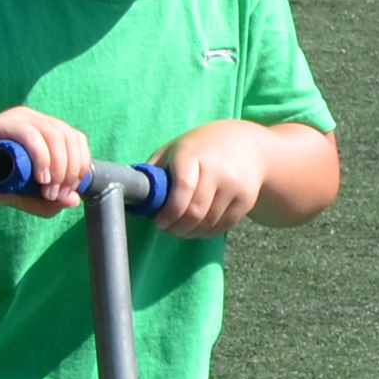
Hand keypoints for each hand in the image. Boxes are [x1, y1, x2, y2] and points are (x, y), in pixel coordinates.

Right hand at [0, 105, 88, 215]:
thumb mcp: (20, 195)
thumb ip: (46, 201)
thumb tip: (74, 200)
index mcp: (41, 129)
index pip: (75, 140)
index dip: (79, 167)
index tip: (66, 192)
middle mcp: (32, 119)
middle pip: (69, 138)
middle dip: (70, 171)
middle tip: (55, 195)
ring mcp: (15, 119)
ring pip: (55, 136)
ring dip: (58, 168)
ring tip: (46, 191)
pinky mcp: (0, 125)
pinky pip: (31, 136)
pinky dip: (42, 158)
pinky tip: (40, 178)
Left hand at [149, 120, 278, 238]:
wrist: (248, 145)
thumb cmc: (200, 149)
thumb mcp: (174, 150)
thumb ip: (154, 171)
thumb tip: (130, 194)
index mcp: (193, 153)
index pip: (183, 187)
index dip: (170, 210)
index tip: (159, 221)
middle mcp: (217, 168)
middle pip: (195, 211)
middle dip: (177, 227)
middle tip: (167, 228)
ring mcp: (234, 185)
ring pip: (208, 222)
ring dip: (190, 232)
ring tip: (180, 229)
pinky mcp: (246, 199)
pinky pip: (223, 226)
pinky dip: (207, 232)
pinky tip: (198, 227)